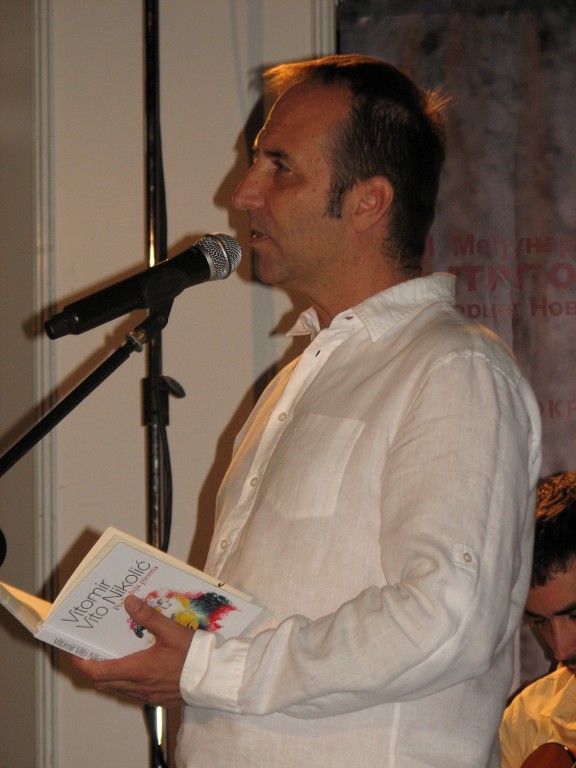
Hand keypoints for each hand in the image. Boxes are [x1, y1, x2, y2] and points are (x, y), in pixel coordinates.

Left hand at [71, 594, 194, 706]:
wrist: (215, 677)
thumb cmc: (194, 655)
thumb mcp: (171, 630)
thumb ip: (148, 616)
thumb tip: (129, 601)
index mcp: (138, 670)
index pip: (98, 672)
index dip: (82, 663)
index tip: (75, 652)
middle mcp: (139, 687)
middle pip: (105, 683)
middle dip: (94, 669)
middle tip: (92, 653)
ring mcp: (148, 696)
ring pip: (119, 689)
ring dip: (112, 676)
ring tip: (114, 657)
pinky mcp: (159, 699)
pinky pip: (134, 693)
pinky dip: (127, 682)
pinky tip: (138, 668)